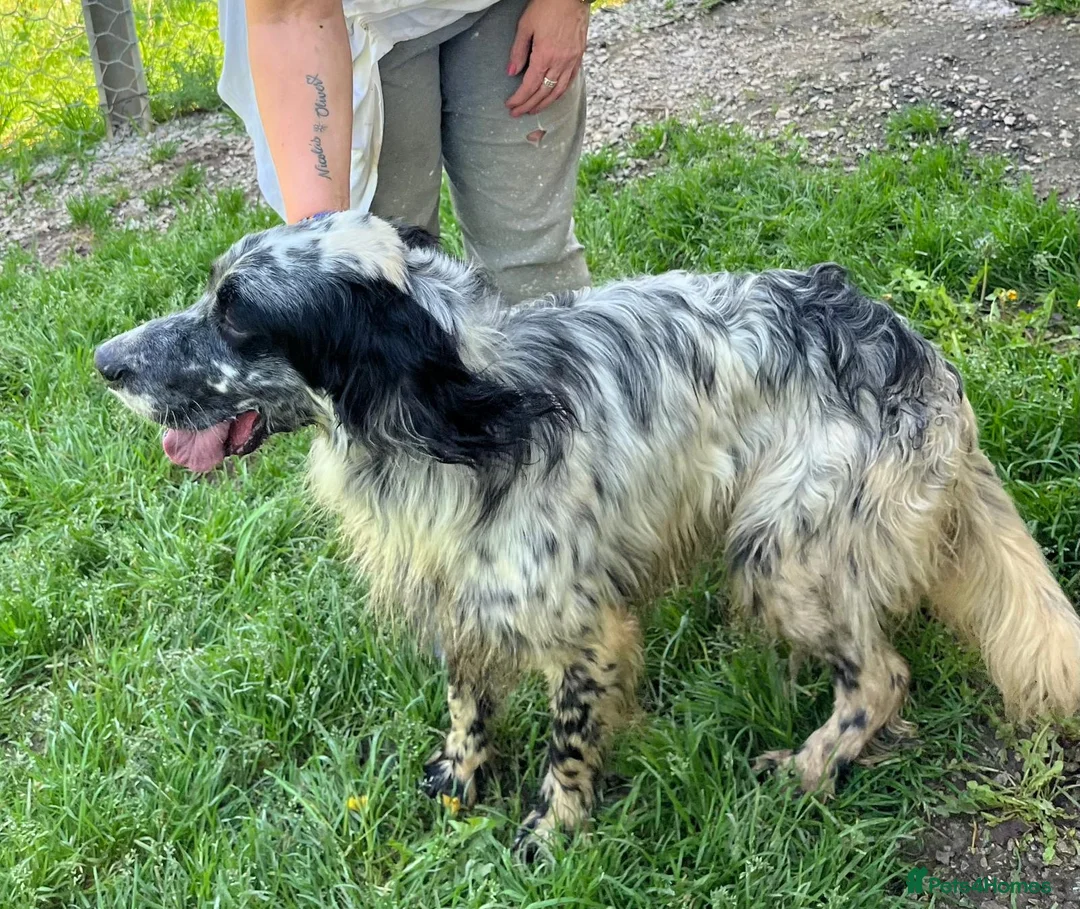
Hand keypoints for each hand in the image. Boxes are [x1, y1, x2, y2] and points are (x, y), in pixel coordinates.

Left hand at [505, 0, 589, 117]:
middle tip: (518, 113)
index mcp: (545, 55)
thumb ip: (518, 51)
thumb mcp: (526, 25)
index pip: (530, 85)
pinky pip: (569, 81)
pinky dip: (559, 92)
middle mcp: (560, 62)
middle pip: (543, 92)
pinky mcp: (579, 56)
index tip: (511, 105)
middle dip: (529, 105)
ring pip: (558, 91)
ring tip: (534, 109)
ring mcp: (571, 61)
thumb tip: (511, 72)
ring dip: (545, 103)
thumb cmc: (548, 5)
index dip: (519, 98)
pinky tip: (552, 96)